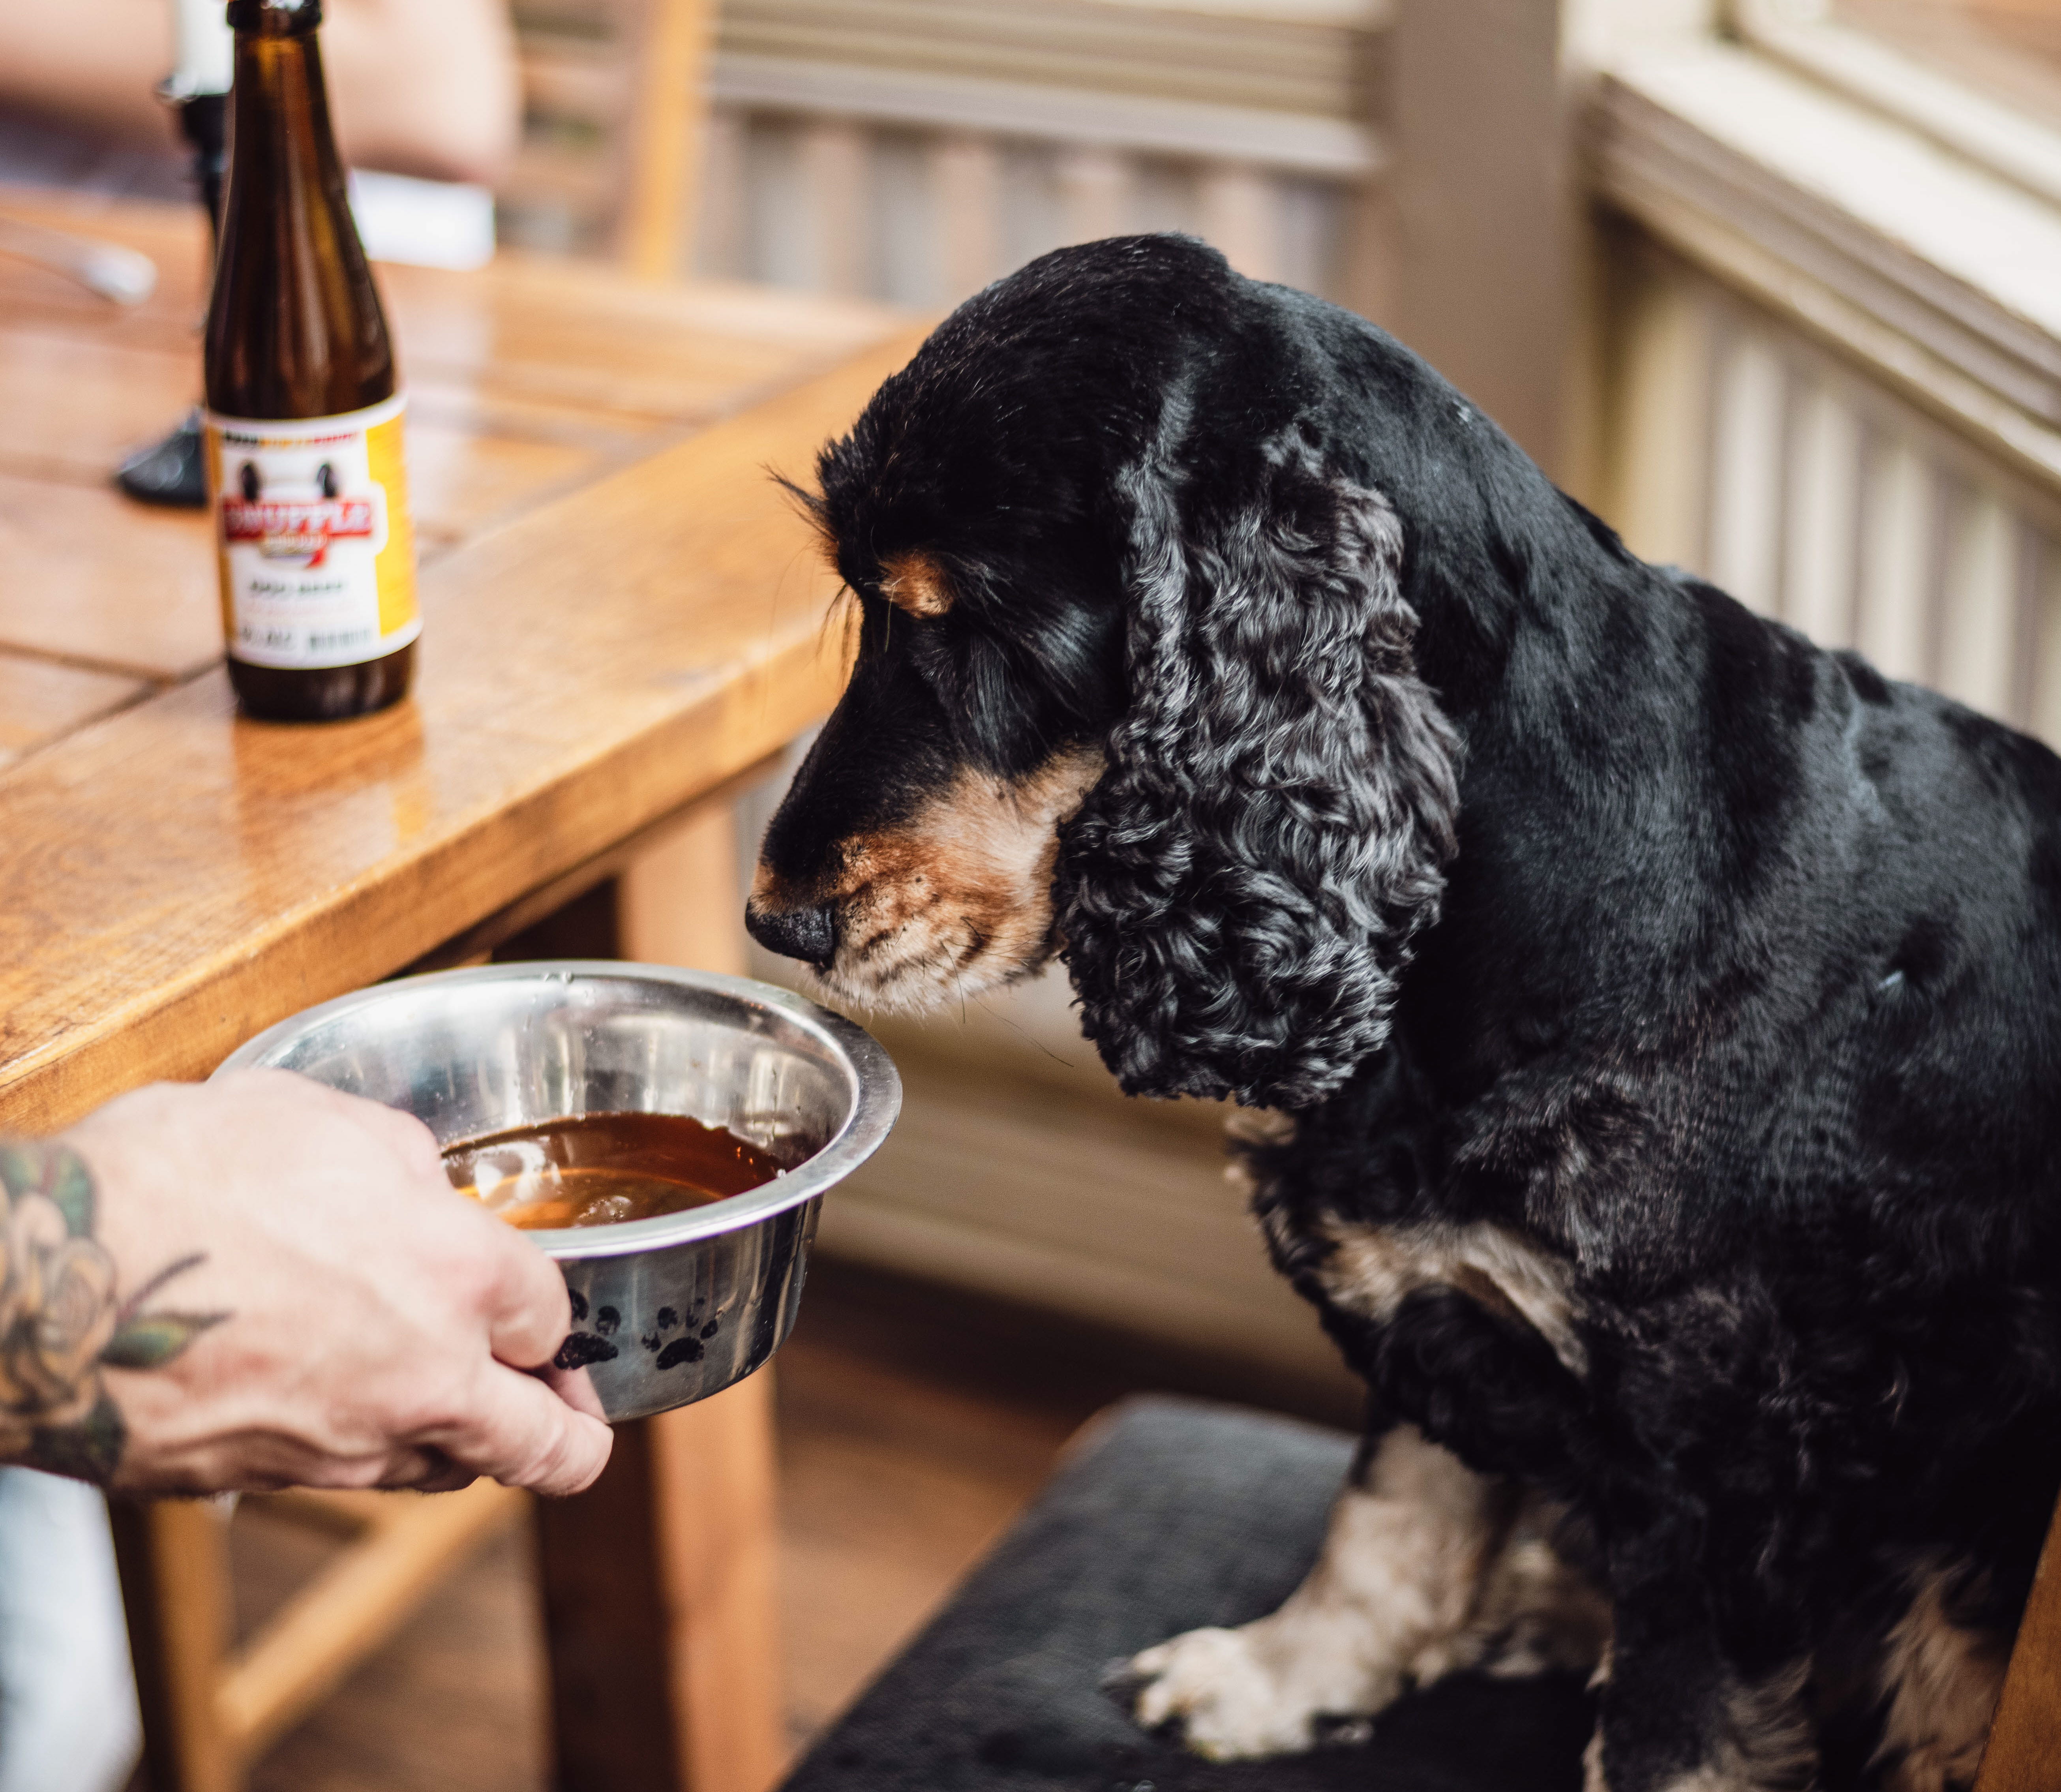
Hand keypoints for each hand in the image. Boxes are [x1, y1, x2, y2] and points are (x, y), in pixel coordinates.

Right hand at [19, 1070, 611, 1495]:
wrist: (46, 1285)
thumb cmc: (177, 1180)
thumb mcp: (318, 1117)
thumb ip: (402, 1162)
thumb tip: (423, 1189)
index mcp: (456, 1274)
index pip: (552, 1312)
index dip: (545, 1303)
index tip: (532, 1299)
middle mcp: (423, 1375)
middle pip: (545, 1444)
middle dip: (571, 1435)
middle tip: (571, 1418)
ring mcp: (347, 1445)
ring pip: (447, 1470)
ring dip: (468, 1444)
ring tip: (466, 1412)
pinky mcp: (271, 1482)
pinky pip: (354, 1477)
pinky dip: (373, 1452)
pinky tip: (352, 1410)